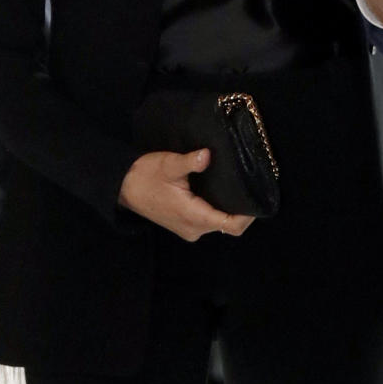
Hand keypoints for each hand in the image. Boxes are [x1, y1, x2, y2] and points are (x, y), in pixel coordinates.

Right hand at [118, 148, 253, 241]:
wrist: (124, 186)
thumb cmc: (146, 175)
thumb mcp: (169, 164)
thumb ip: (190, 161)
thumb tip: (207, 155)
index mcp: (193, 216)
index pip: (230, 225)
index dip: (248, 215)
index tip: (259, 196)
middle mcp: (194, 228)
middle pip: (228, 225)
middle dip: (243, 208)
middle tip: (254, 183)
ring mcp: (189, 228)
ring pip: (219, 222)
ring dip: (231, 208)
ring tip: (241, 183)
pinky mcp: (185, 223)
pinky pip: (210, 219)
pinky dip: (220, 208)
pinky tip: (224, 189)